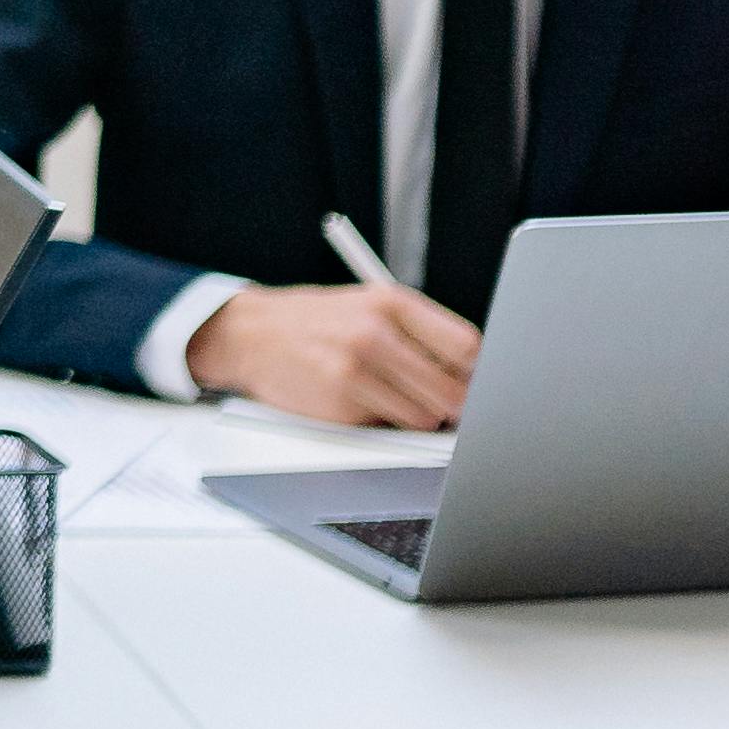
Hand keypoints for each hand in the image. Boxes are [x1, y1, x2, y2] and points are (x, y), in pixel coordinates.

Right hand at [190, 276, 479, 429]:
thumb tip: (471, 374)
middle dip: (454, 404)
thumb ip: (419, 332)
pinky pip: (387, 426)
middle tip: (443, 401)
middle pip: (453, 390)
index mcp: (390, 302)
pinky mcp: (339, 405)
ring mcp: (355, 371)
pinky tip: (356, 399)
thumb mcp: (369, 306)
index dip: (478, 371)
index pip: (466, 346)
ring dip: (417, 416)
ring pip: (425, 417)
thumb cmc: (317, 321)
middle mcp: (374, 333)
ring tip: (390, 394)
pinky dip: (380, 421)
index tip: (473, 380)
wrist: (250, 334)